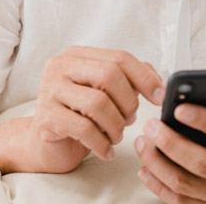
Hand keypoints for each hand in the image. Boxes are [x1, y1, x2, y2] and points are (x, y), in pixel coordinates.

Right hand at [15, 46, 163, 173]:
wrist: (46, 145)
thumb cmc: (79, 116)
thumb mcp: (104, 93)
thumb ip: (127, 80)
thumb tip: (156, 80)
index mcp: (77, 55)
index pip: (118, 58)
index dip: (144, 77)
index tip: (159, 96)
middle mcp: (60, 66)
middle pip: (109, 75)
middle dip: (128, 102)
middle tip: (130, 120)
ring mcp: (49, 89)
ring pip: (98, 103)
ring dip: (116, 126)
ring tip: (116, 137)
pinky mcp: (46, 117)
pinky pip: (85, 129)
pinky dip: (102, 143)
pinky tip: (106, 151)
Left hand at [134, 95, 205, 202]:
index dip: (205, 121)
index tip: (181, 106)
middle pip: (201, 164)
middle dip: (171, 142)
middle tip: (151, 124)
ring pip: (186, 185)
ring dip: (159, 164)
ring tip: (143, 141)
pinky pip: (183, 202)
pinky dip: (160, 187)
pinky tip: (146, 169)